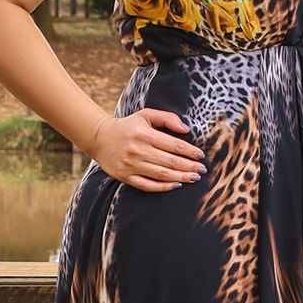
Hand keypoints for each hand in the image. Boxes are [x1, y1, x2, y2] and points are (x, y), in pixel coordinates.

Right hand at [91, 108, 206, 191]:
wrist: (100, 138)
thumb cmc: (128, 126)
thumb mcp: (145, 115)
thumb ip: (167, 118)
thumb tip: (186, 129)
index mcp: (144, 134)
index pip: (174, 145)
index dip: (190, 151)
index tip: (201, 155)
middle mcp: (138, 150)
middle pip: (170, 161)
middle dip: (189, 166)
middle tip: (202, 170)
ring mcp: (131, 165)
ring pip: (162, 174)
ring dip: (181, 177)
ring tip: (194, 178)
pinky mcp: (125, 176)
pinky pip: (148, 185)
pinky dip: (163, 187)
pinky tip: (176, 185)